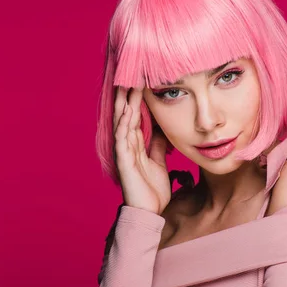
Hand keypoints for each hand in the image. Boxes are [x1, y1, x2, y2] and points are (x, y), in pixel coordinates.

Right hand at [113, 87, 170, 214]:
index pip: (135, 116)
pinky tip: (126, 113)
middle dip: (127, 95)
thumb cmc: (152, 189)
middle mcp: (128, 145)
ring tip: (126, 85)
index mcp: (136, 144)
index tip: (140, 79)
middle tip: (129, 73)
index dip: (136, 98)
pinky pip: (122, 141)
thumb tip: (163, 127)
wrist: (149, 213)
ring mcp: (124, 153)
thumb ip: (159, 145)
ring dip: (124, 105)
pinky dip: (124, 126)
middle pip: (126, 114)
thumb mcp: (159, 161)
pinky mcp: (124, 163)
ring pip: (123, 123)